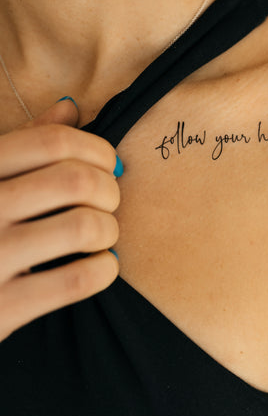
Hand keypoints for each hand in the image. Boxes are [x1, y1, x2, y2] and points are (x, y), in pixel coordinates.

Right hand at [0, 98, 120, 341]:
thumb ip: (23, 142)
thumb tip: (70, 107)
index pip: (52, 141)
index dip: (96, 149)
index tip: (109, 165)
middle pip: (75, 180)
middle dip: (108, 189)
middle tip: (108, 203)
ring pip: (83, 227)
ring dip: (108, 229)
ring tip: (102, 235)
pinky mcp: (2, 309)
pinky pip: (78, 280)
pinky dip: (104, 269)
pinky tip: (102, 266)